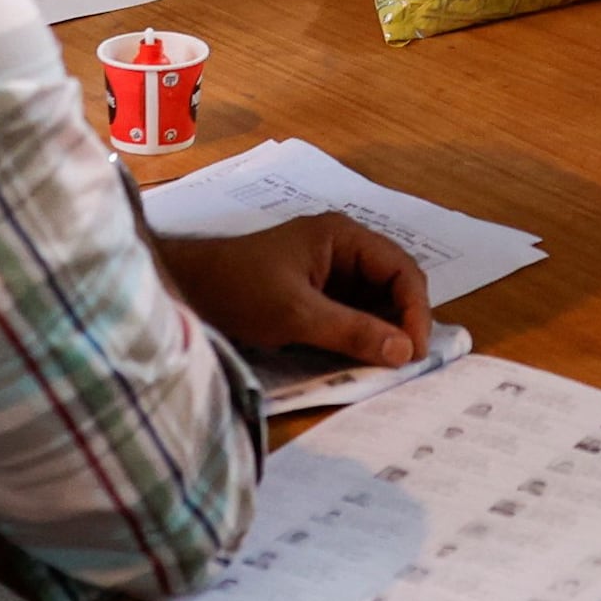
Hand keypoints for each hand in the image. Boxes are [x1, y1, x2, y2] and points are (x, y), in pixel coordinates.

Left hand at [155, 211, 431, 370]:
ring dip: (385, 330)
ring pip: (376, 301)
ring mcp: (330, 271)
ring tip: (390, 364)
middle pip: (393, 283)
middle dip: (404, 321)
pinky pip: (354, 312)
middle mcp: (343, 248)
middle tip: (408, 362)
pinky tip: (364, 357)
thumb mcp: (297, 313)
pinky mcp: (316, 293)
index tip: (416, 352)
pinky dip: (363, 334)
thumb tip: (405, 352)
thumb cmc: (238, 289)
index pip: (401, 269)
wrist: (185, 289)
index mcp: (343, 236)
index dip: (415, 310)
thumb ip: (352, 331)